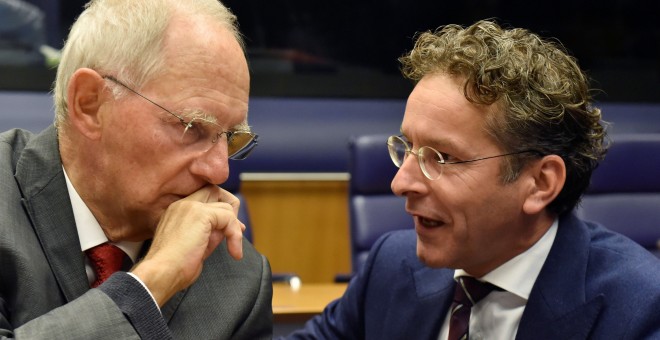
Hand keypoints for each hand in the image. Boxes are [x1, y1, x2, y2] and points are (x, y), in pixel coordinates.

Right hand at [131, 184, 244, 305]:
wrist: (161, 274)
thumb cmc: (175, 268)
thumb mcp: (197, 245)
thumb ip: (211, 232)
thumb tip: (229, 228)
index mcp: (178, 211)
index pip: (205, 197)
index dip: (221, 210)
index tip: (229, 231)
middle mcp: (182, 205)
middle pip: (215, 191)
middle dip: (231, 209)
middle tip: (236, 232)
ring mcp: (190, 207)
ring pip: (226, 206)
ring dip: (235, 229)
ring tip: (233, 249)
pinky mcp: (200, 214)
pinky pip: (229, 218)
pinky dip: (235, 234)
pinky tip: (233, 251)